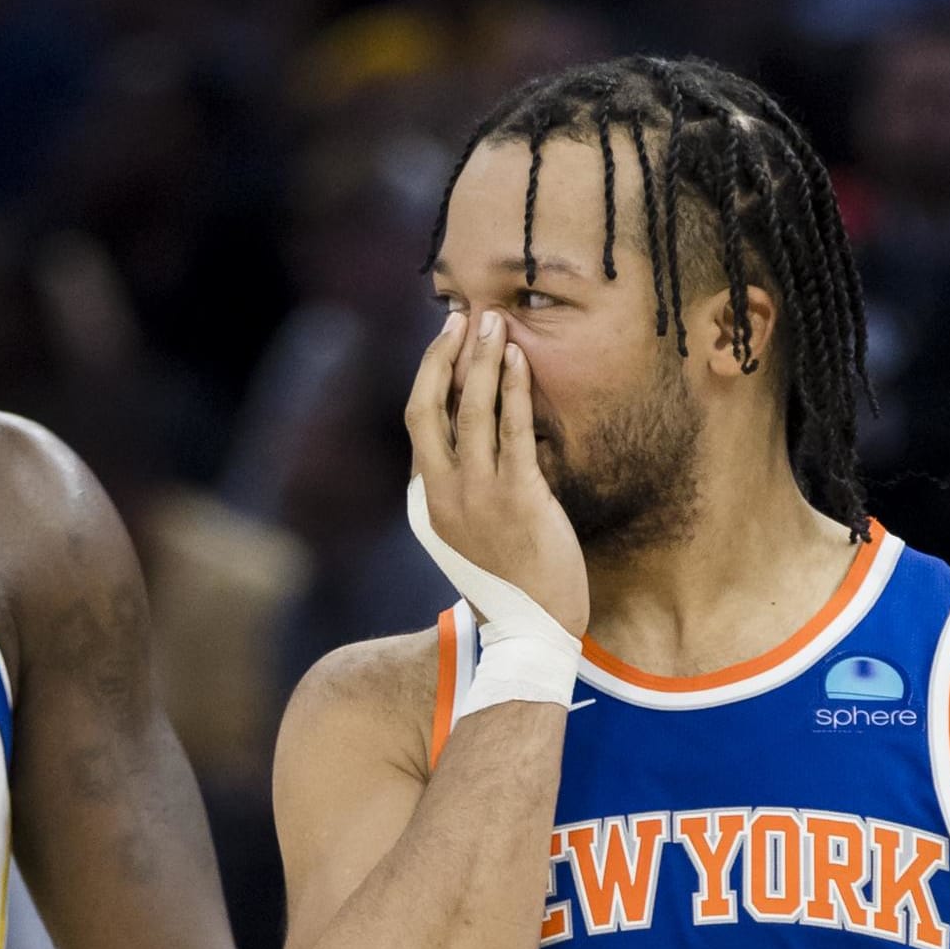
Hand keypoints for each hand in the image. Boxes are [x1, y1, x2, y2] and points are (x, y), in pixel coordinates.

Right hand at [405, 311, 588, 637]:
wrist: (530, 631)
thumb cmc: (508, 580)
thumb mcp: (468, 533)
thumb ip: (462, 489)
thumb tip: (477, 438)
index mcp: (426, 500)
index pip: (419, 423)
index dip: (430, 375)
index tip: (446, 341)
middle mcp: (442, 493)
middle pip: (427, 408)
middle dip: (442, 357)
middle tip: (460, 317)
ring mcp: (477, 495)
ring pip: (469, 412)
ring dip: (479, 361)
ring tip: (492, 322)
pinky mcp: (518, 498)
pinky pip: (513, 430)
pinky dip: (512, 390)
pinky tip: (518, 360)